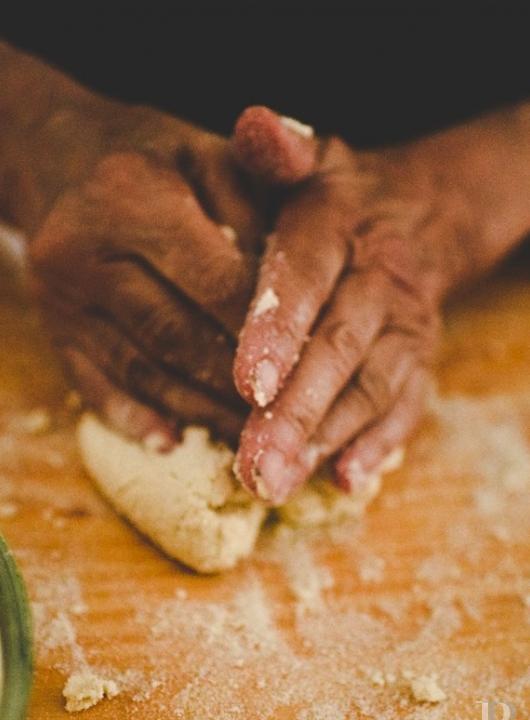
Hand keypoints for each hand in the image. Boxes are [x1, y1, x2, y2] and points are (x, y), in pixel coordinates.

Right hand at [29, 103, 264, 444]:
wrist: (66, 160)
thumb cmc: (161, 158)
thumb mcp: (217, 156)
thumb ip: (262, 210)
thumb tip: (295, 297)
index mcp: (132, 196)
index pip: (215, 281)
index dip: (264, 334)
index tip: (311, 375)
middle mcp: (84, 251)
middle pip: (176, 335)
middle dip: (235, 386)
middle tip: (286, 425)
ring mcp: (60, 298)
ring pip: (142, 371)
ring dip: (199, 412)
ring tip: (249, 442)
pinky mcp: (53, 330)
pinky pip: (95, 386)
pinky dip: (137, 419)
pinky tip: (174, 442)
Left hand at [231, 106, 480, 502]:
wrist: (417, 218)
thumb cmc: (336, 197)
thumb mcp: (309, 159)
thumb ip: (277, 149)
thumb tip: (254, 124)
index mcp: (342, 225)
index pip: (308, 273)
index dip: (280, 324)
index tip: (247, 380)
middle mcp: (380, 279)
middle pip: (340, 347)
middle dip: (297, 409)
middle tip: (253, 463)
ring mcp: (406, 327)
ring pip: (369, 389)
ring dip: (325, 439)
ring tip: (277, 482)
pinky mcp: (418, 361)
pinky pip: (405, 406)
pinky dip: (377, 445)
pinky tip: (343, 481)